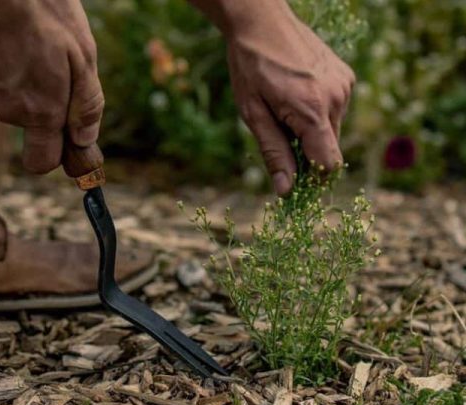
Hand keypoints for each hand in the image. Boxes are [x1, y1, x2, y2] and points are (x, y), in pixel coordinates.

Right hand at [0, 0, 103, 173]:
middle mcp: (7, 110)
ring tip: (33, 43)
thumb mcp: (82, 55)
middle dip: (48, 104)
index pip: (41, 162)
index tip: (69, 141)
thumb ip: (85, 106)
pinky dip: (3, 67)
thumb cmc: (43, 9)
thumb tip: (84, 140)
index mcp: (40, 111)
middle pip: (32, 125)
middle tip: (57, 65)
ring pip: (12, 100)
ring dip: (26, 82)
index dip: (57, 156)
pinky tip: (10, 38)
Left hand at [190, 0, 354, 194]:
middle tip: (279, 135)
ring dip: (312, 132)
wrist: (261, 22)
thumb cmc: (251, 67)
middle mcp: (337, 98)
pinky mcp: (346, 75)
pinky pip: (336, 109)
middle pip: (330, 149)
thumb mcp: (253, 114)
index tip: (295, 180)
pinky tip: (297, 96)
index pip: (328, 164)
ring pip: (333, 130)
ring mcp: (345, 84)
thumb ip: (274, 153)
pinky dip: (319, 113)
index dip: (313, 179)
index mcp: (313, 111)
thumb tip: (286, 190)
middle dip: (308, 153)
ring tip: (285, 108)